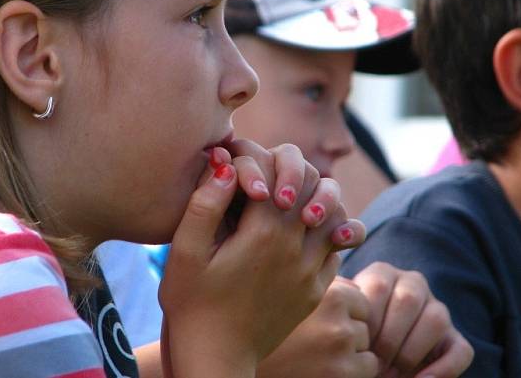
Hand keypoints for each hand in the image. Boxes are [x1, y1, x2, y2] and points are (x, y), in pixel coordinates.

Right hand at [159, 140, 365, 377]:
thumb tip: (224, 162)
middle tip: (264, 184)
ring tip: (288, 204)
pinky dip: (327, 230)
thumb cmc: (191, 304)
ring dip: (314, 198)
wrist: (215, 359)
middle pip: (310, 184)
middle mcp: (296, 248)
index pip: (275, 170)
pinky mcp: (317, 290)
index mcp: (263, 233)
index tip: (239, 180)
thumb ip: (205, 204)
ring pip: (333, 212)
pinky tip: (301, 232)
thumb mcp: (183, 253)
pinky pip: (337, 246)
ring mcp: (311, 271)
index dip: (257, 163)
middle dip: (288, 173)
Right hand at [256, 276, 378, 377]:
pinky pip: (369, 365)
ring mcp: (337, 343)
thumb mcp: (283, 293)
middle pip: (362, 320)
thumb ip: (317, 284)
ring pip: (365, 342)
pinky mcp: (341, 372)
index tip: (314, 323)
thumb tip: (356, 288)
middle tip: (311, 342)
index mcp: (319, 288)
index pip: (357, 297)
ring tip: (314, 355)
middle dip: (343, 330)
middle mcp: (331, 313)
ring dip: (348, 351)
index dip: (339, 312)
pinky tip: (323, 370)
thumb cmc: (259, 327)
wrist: (237, 357)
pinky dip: (353, 371)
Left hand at [352, 262, 473, 376]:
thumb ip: (341, 312)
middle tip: (373, 362)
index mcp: (382, 273)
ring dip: (411, 352)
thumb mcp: (342, 317)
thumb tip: (340, 324)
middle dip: (388, 338)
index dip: (367, 320)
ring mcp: (437, 308)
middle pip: (408, 301)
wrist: (371, 352)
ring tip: (390, 372)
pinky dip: (443, 370)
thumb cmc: (348, 333)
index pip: (378, 287)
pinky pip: (460, 350)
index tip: (356, 344)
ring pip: (436, 320)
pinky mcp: (456, 337)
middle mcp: (413, 283)